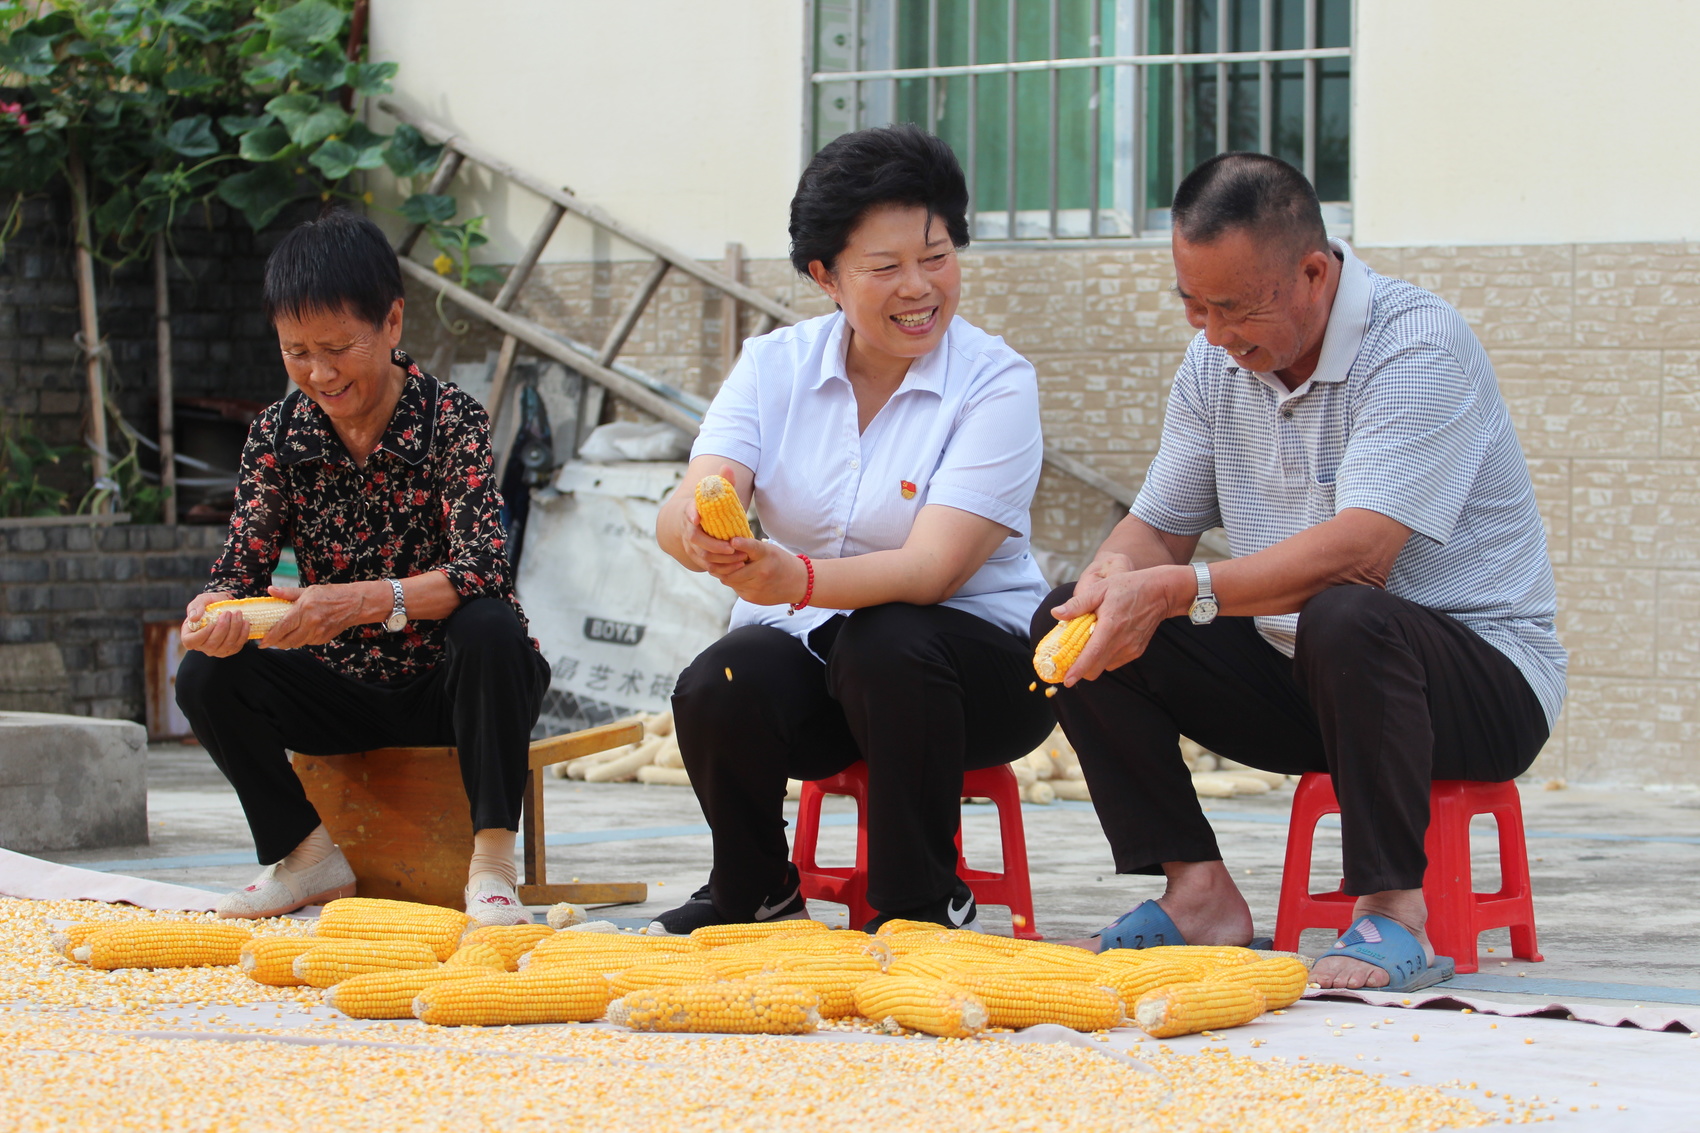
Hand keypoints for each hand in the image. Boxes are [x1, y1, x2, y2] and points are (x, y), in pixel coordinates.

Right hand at [180, 590, 245, 657]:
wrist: (225, 607)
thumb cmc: (210, 604)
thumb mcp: (201, 600)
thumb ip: (195, 607)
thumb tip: (194, 618)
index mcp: (190, 636)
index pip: (191, 642)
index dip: (202, 634)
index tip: (211, 623)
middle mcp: (202, 646)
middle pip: (212, 644)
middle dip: (223, 627)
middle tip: (228, 613)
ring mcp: (217, 650)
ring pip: (227, 645)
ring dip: (234, 628)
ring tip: (237, 613)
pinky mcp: (230, 650)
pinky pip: (238, 645)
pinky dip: (243, 633)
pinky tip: (245, 622)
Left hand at [258, 583, 371, 648]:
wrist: (353, 604)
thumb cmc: (330, 594)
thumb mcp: (308, 590)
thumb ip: (288, 593)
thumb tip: (270, 590)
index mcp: (304, 609)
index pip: (282, 627)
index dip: (270, 637)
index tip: (261, 641)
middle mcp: (311, 623)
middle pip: (287, 640)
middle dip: (276, 643)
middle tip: (268, 641)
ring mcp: (318, 632)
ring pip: (296, 644)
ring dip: (287, 643)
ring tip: (282, 638)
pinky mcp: (324, 638)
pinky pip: (307, 642)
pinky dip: (300, 640)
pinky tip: (300, 633)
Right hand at [678, 462, 752, 571]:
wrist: (694, 521)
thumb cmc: (708, 506)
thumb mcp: (714, 493)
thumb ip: (722, 482)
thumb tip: (726, 467)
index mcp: (691, 511)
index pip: (688, 511)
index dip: (691, 514)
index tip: (697, 517)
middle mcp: (688, 529)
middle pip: (696, 539)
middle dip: (714, 545)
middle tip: (732, 547)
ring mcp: (691, 545)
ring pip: (703, 556)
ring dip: (722, 559)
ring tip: (741, 558)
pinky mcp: (697, 557)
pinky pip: (708, 566)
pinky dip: (722, 568)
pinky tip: (737, 566)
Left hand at [708, 538, 809, 606]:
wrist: (797, 583)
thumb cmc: (779, 562)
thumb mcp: (768, 550)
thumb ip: (748, 548)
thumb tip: (723, 546)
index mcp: (768, 555)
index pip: (753, 548)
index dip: (742, 544)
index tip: (732, 541)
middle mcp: (763, 572)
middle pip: (731, 568)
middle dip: (721, 563)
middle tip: (714, 557)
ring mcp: (757, 587)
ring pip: (728, 579)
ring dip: (724, 573)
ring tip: (725, 566)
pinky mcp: (752, 598)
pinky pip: (734, 588)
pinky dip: (733, 581)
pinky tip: (738, 576)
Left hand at [1053, 563, 1191, 684]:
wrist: (1160, 593)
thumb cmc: (1129, 587)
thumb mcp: (1100, 589)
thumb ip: (1078, 604)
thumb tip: (1056, 613)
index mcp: (1110, 626)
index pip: (1092, 654)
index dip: (1078, 670)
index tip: (1066, 680)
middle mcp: (1122, 642)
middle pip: (1096, 668)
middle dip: (1081, 669)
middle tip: (1069, 660)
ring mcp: (1131, 649)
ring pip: (1105, 666)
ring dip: (1093, 662)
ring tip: (1089, 644)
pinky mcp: (1137, 651)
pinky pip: (1115, 662)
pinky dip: (1105, 657)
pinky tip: (1104, 642)